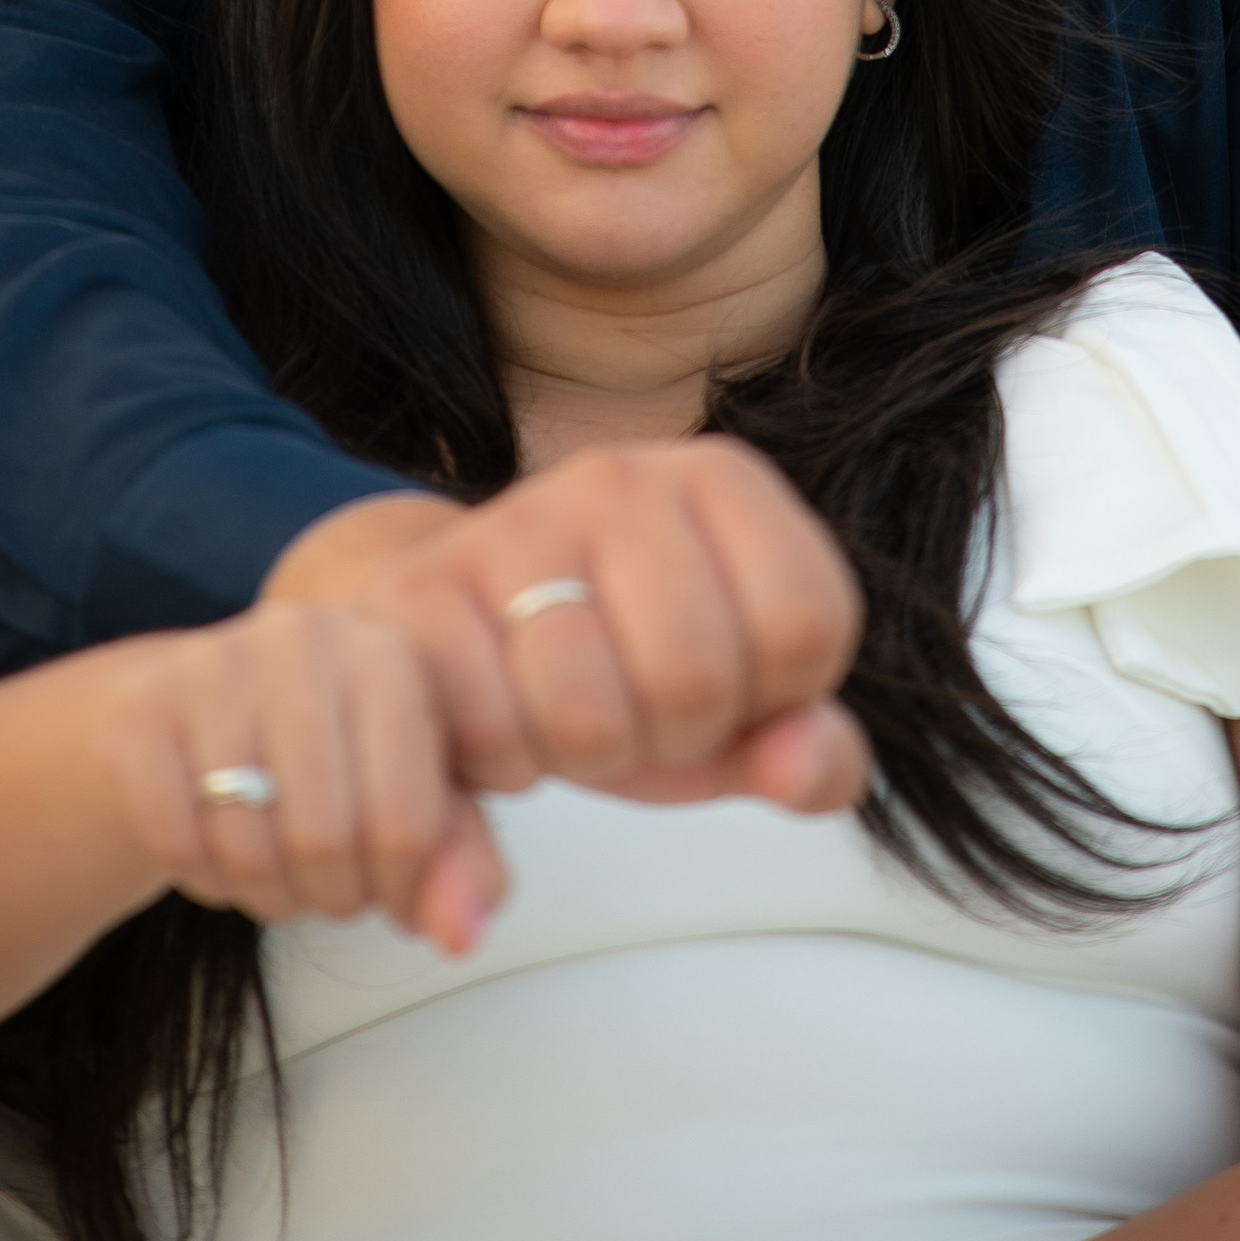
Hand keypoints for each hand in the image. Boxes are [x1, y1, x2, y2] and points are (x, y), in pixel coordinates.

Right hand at [89, 600, 504, 956]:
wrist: (184, 710)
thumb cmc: (322, 759)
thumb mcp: (410, 800)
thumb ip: (461, 866)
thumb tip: (460, 935)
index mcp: (387, 655)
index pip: (409, 824)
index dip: (398, 888)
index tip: (384, 881)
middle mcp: (304, 640)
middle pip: (325, 840)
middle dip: (329, 895)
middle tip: (325, 882)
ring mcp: (214, 665)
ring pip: (249, 848)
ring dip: (267, 893)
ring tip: (276, 866)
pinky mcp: (140, 709)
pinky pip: (177, 842)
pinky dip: (203, 876)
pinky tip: (217, 845)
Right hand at [262, 438, 871, 811]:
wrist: (463, 631)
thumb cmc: (628, 669)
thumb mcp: (741, 713)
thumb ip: (814, 752)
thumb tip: (803, 765)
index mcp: (720, 477)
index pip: (807, 622)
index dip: (772, 697)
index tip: (728, 684)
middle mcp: (620, 476)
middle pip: (696, 677)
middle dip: (673, 737)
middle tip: (641, 710)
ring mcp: (517, 521)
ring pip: (590, 714)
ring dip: (587, 755)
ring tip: (573, 714)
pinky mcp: (426, 587)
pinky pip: (495, 731)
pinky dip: (511, 761)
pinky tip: (509, 717)